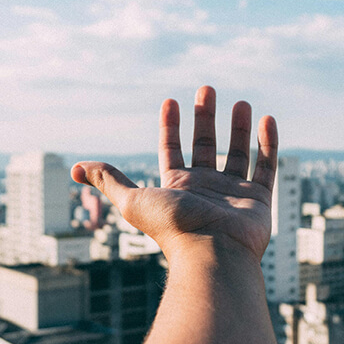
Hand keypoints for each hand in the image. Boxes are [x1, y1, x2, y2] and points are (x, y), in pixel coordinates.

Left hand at [71, 86, 277, 260]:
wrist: (212, 253)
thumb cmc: (172, 227)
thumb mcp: (132, 200)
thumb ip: (108, 180)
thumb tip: (74, 169)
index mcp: (177, 187)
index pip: (172, 150)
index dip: (169, 126)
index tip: (171, 101)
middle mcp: (204, 189)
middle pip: (205, 146)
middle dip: (205, 118)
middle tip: (207, 89)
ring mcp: (232, 194)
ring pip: (237, 154)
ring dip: (239, 128)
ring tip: (240, 102)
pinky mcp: (258, 200)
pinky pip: (266, 168)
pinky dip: (269, 144)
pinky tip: (268, 120)